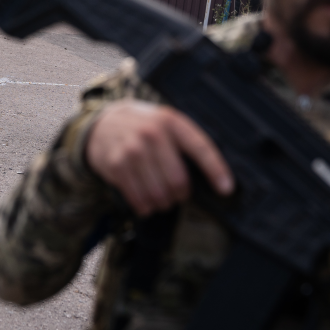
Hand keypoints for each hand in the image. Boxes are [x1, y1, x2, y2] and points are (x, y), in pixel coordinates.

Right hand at [85, 98, 233, 215]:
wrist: (103, 124)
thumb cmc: (143, 127)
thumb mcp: (166, 123)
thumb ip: (186, 143)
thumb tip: (213, 176)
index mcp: (171, 122)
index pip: (200, 148)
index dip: (216, 170)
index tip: (226, 189)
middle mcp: (152, 133)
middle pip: (178, 180)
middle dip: (181, 194)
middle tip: (178, 193)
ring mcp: (133, 150)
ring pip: (159, 194)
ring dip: (163, 203)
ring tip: (160, 196)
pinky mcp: (117, 165)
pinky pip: (139, 200)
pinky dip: (146, 207)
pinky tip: (145, 200)